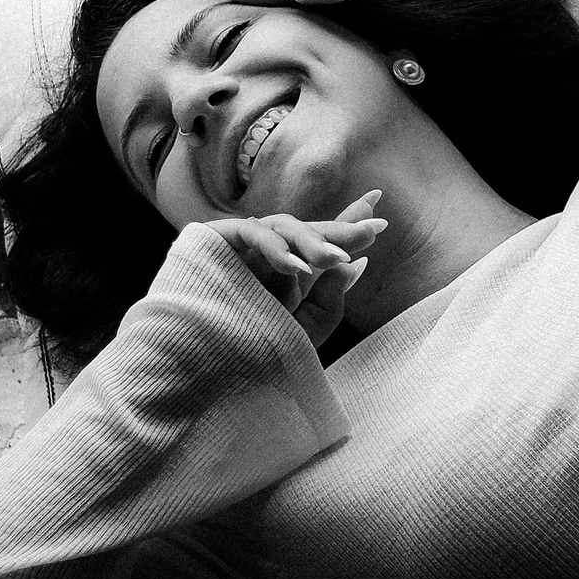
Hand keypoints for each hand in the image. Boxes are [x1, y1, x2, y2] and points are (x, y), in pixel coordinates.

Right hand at [203, 192, 386, 346]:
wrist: (200, 375)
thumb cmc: (250, 359)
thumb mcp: (303, 333)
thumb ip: (328, 302)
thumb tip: (355, 264)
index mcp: (285, 279)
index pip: (319, 246)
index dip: (347, 224)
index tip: (378, 203)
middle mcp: (264, 260)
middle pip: (306, 232)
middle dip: (340, 230)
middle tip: (372, 230)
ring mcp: (241, 249)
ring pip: (283, 228)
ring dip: (313, 241)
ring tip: (335, 259)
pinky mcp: (215, 241)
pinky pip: (252, 233)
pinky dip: (275, 247)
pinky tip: (296, 267)